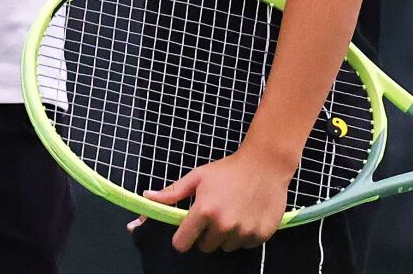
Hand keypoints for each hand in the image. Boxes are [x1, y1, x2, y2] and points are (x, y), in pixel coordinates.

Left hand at [145, 148, 293, 253]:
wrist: (264, 165)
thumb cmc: (227, 170)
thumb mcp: (197, 177)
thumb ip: (173, 192)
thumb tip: (148, 197)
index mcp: (204, 211)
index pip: (183, 243)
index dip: (182, 238)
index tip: (186, 232)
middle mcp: (223, 225)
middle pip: (205, 247)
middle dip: (205, 235)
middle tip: (213, 216)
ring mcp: (244, 232)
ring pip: (226, 247)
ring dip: (225, 236)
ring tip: (231, 214)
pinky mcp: (261, 235)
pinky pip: (245, 246)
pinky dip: (243, 236)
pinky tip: (246, 217)